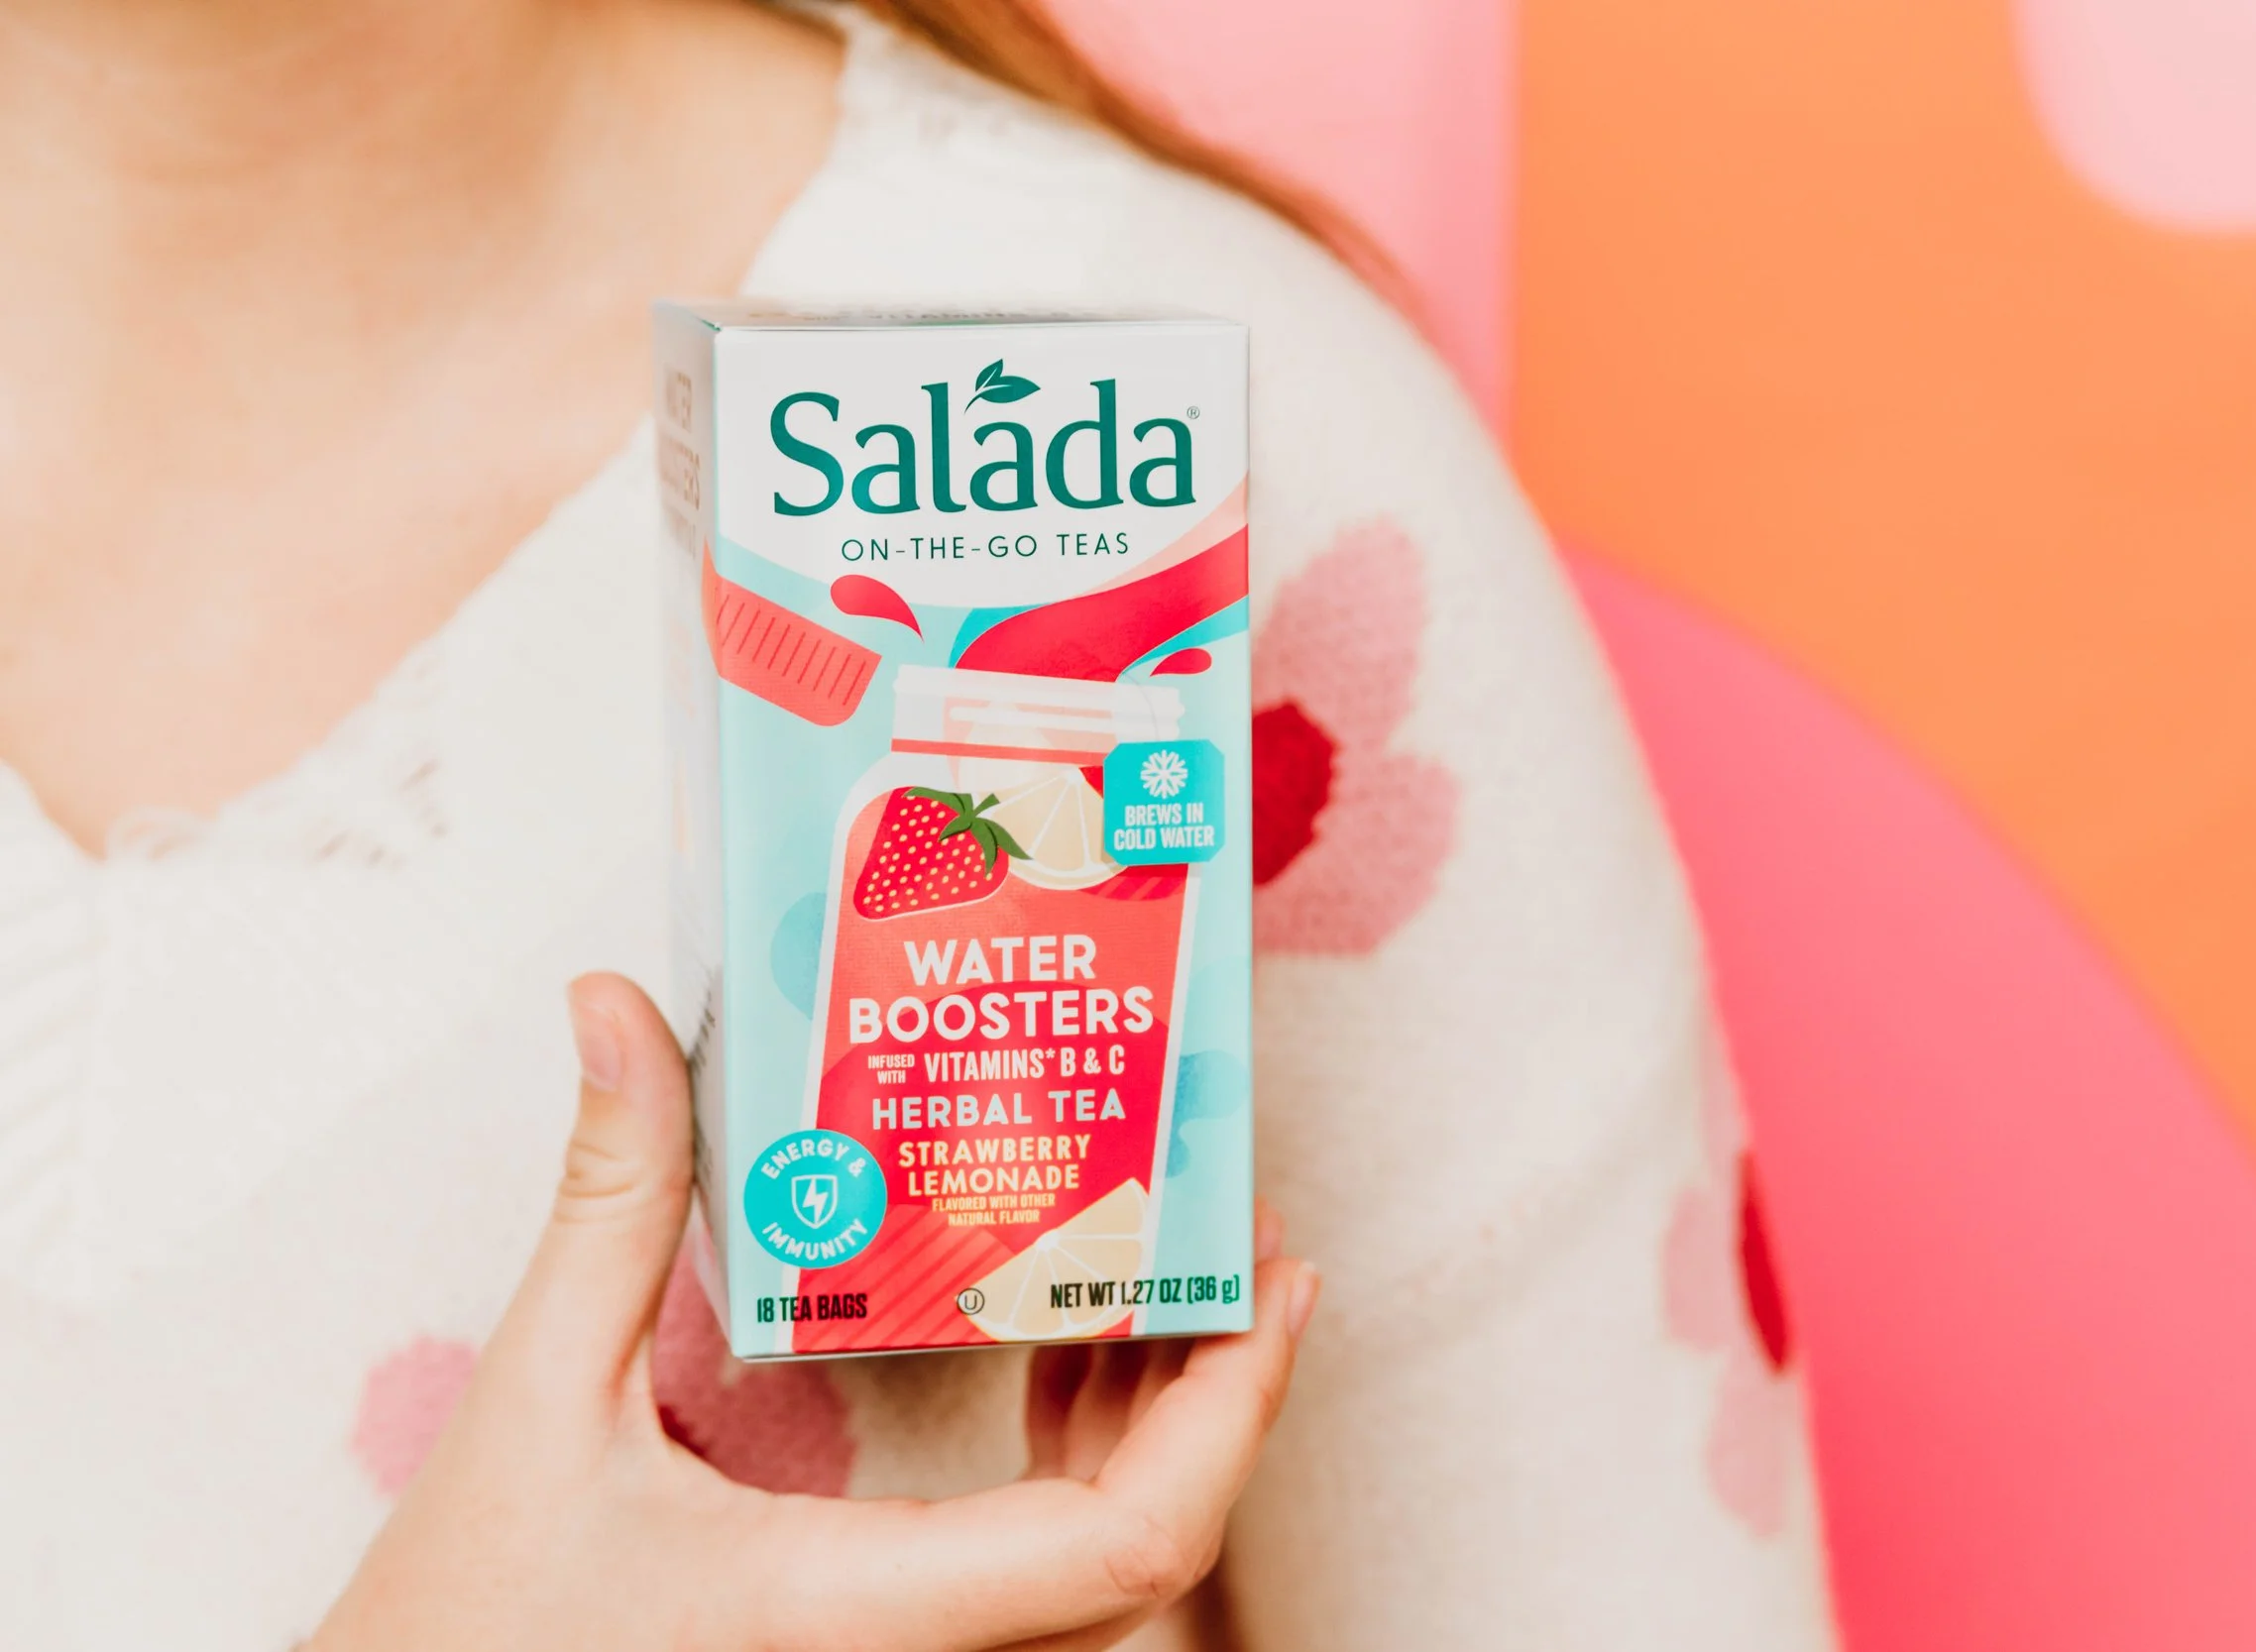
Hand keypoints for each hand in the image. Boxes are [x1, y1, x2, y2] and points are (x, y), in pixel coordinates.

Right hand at [311, 973, 1317, 1651]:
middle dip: (1221, 1383)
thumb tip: (614, 1007)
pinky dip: (1080, 1456)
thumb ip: (608, 1201)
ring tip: (1168, 1256)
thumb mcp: (532, 1404)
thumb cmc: (461, 1631)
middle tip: (1239, 1225)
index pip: (1134, 1543)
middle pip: (1151, 1546)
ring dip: (1157, 1413)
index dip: (1235, 1411)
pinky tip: (1060, 1345)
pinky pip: (1036, 1568)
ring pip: (1101, 1564)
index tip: (1277, 1277)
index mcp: (867, 1607)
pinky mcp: (879, 1649)